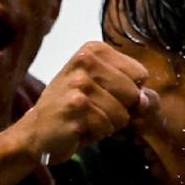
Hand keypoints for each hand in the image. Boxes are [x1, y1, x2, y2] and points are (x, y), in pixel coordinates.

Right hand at [15, 41, 151, 166]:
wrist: (36, 131)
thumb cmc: (74, 109)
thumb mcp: (105, 91)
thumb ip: (135, 92)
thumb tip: (148, 101)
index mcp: (93, 50)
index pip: (140, 74)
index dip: (128, 93)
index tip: (104, 94)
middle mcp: (84, 61)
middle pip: (133, 94)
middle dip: (120, 110)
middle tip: (93, 109)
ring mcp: (78, 84)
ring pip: (121, 114)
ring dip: (107, 124)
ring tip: (85, 119)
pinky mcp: (74, 108)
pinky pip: (106, 127)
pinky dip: (95, 134)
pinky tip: (77, 127)